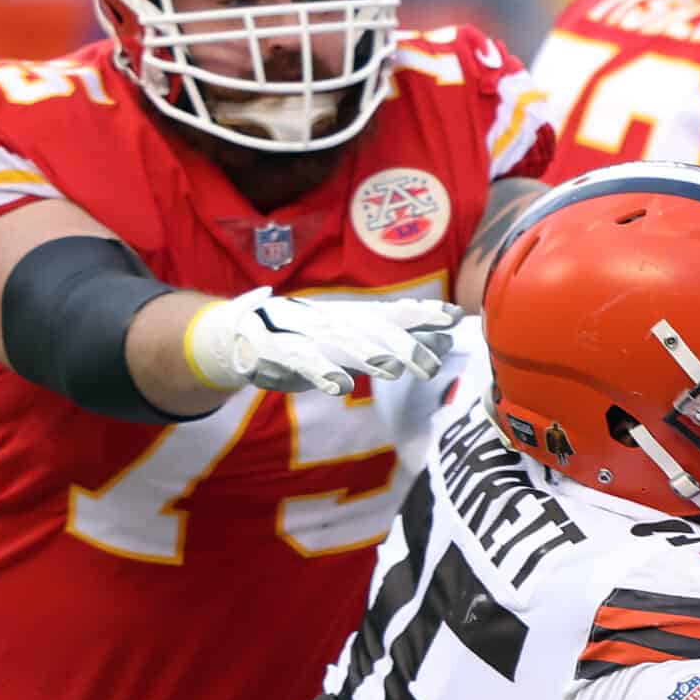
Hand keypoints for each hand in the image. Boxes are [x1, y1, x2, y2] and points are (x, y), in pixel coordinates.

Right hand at [186, 286, 459, 396]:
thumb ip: (400, 337)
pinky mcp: (282, 354)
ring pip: (342, 344)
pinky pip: (304, 363)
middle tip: (431, 366)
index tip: (454, 317)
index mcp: (357, 317)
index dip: (425, 314)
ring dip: (366, 354)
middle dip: (404, 345)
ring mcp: (309, 335)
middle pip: (376, 331)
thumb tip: (447, 339)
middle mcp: (337, 321)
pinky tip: (339, 387)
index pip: (397, 313)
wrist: (246, 334)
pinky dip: (322, 374)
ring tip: (390, 368)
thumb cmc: (314, 337)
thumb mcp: (359, 336)